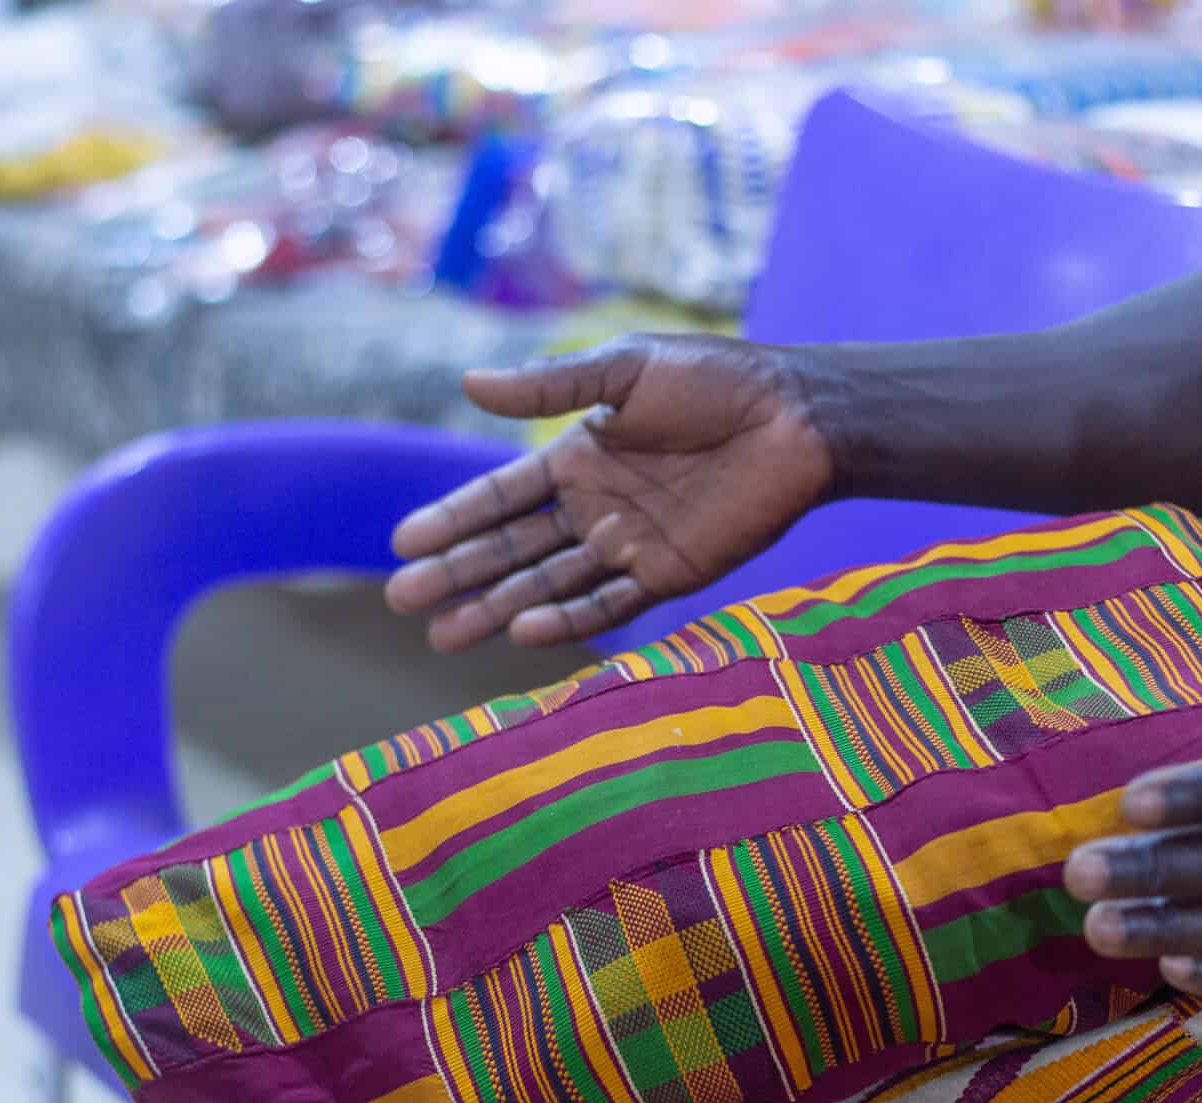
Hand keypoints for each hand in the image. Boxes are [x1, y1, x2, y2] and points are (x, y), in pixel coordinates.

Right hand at [386, 334, 834, 650]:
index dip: (453, 518)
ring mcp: (630, 544)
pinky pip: (609, 605)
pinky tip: (523, 630)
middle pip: (512, 548)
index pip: (501, 496)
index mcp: (578, 455)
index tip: (404, 544)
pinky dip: (568, 620)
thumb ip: (550, 386)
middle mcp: (596, 505)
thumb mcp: (626, 368)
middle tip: (403, 600)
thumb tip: (468, 384)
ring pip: (548, 584)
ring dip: (497, 608)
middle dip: (458, 573)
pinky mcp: (670, 574)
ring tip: (444, 635)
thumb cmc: (716, 380)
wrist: (797, 418)